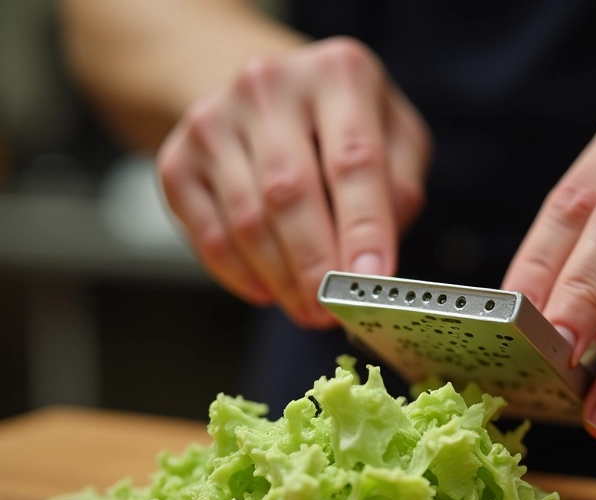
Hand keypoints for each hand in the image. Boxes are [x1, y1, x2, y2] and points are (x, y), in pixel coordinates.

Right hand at [158, 37, 430, 327]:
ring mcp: (215, 120)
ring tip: (307, 310)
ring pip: (247, 220)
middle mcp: (270, 85)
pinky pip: (208, 234)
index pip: (355, 161)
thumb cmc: (342, 129)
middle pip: (289, 193)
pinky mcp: (179, 159)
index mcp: (339, 75)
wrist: (268, 98)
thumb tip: (374, 259)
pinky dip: (239, 274)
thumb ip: (399, 191)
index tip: (370, 283)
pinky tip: (266, 291)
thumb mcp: (395, 140)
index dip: (363, 229)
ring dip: (280, 280)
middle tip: (331, 313)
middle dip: (314, 267)